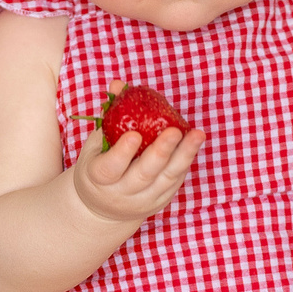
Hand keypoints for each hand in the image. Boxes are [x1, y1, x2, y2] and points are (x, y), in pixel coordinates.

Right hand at [70, 127, 204, 225]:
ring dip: (183, 156)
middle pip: (143, 175)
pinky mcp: (159, 202)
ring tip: (198, 135)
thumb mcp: (95, 143)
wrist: (102, 207)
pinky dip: (185, 161)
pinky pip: (174, 181)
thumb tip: (118, 84)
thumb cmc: (99, 165)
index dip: (122, 153)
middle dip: (160, 152)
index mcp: (97, 178)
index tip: (135, 134)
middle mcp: (119, 194)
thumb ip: (110, 115)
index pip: (109, 169)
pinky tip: (194, 143)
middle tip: (175, 131)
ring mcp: (141, 201)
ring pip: (165, 179)